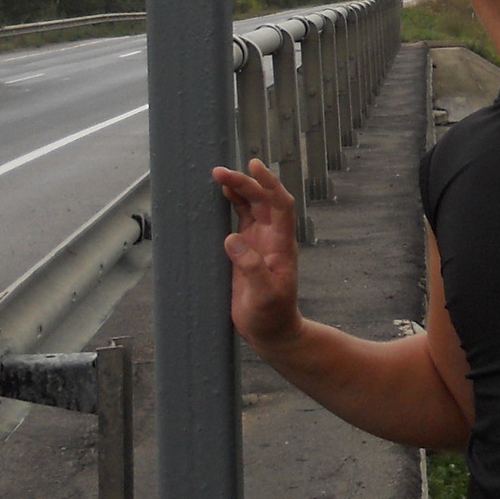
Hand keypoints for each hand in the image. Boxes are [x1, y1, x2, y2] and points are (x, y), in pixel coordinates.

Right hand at [215, 159, 302, 351]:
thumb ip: (251, 268)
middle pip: (262, 200)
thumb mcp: (264, 296)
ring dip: (238, 190)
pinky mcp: (245, 250)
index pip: (280, 205)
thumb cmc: (271, 316)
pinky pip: (240, 220)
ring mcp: (259, 242)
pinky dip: (232, 205)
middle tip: (220, 172)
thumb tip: (232, 239)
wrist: (271, 332)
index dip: (269, 183)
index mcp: (281, 244)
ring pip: (251, 206)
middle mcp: (272, 238)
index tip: (254, 167)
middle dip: (245, 183)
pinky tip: (221, 196)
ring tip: (218, 176)